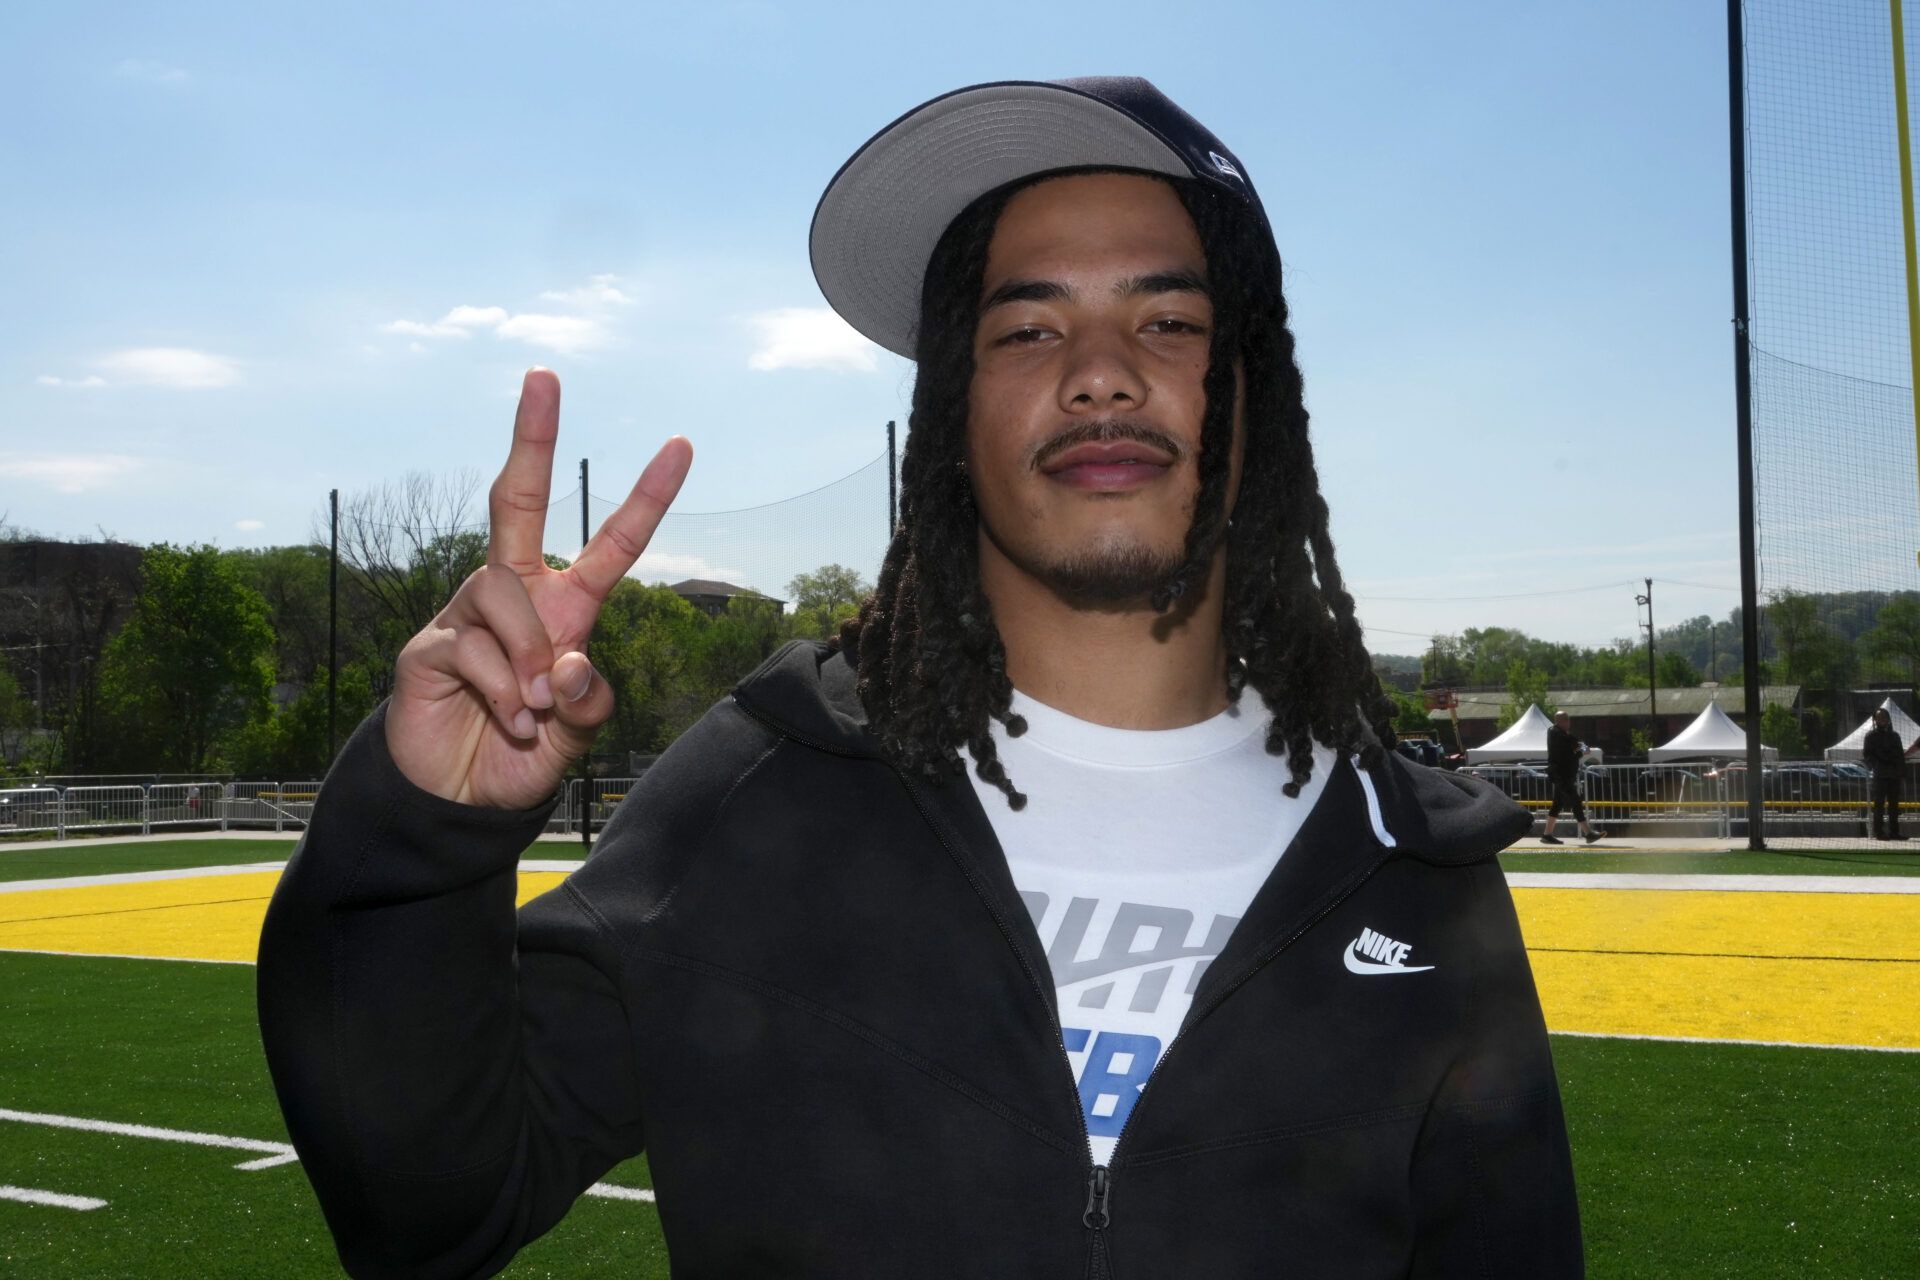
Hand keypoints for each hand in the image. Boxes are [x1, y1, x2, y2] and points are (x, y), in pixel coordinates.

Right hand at [386, 369, 691, 807]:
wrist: (463, 800)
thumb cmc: (527, 753)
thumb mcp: (580, 730)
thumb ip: (590, 698)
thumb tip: (569, 663)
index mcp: (565, 607)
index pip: (610, 543)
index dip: (646, 497)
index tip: (682, 444)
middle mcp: (515, 595)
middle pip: (519, 500)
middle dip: (532, 437)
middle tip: (545, 376)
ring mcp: (467, 615)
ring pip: (504, 594)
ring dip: (531, 657)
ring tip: (537, 709)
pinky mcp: (429, 647)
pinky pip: (474, 648)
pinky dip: (506, 692)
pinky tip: (510, 720)